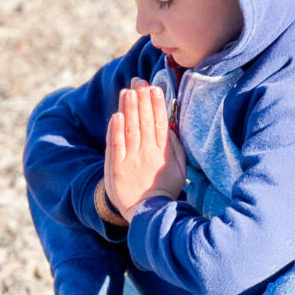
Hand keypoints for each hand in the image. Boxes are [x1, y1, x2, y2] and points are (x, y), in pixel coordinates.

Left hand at [104, 79, 185, 221]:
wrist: (147, 214)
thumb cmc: (163, 189)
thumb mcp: (179, 169)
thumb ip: (176, 147)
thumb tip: (171, 125)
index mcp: (163, 153)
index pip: (160, 123)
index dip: (157, 104)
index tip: (154, 88)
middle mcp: (148, 154)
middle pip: (145, 122)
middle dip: (142, 99)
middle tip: (139, 81)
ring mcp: (131, 161)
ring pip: (130, 129)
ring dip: (129, 108)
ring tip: (128, 91)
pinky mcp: (116, 168)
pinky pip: (116, 146)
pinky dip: (116, 130)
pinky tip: (116, 115)